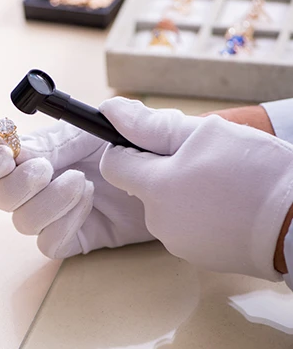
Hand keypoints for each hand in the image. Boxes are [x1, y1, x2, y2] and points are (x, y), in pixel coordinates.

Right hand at [0, 122, 153, 258]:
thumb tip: (67, 121)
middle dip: (20, 183)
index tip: (5, 157)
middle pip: (2, 195)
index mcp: (45, 151)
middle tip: (47, 170)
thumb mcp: (124, 128)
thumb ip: (100, 118)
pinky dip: (63, 224)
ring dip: (48, 202)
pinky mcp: (73, 238)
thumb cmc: (146, 151)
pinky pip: (49, 243)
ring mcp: (56, 214)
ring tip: (83, 184)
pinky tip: (89, 206)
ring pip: (22, 221)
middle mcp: (43, 184)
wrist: (174, 188)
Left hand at [99, 97, 292, 280]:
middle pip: (142, 186)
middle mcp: (158, 220)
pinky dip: (197, 214)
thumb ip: (150, 125)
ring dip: (181, 191)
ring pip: (164, 206)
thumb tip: (111, 111)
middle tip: (202, 160)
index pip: (114, 164)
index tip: (152, 143)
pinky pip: (185, 226)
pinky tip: (225, 206)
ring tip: (219, 184)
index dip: (128, 148)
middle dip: (163, 169)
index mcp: (154, 188)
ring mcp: (177, 242)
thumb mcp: (204, 134)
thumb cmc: (255, 171)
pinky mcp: (197, 257)